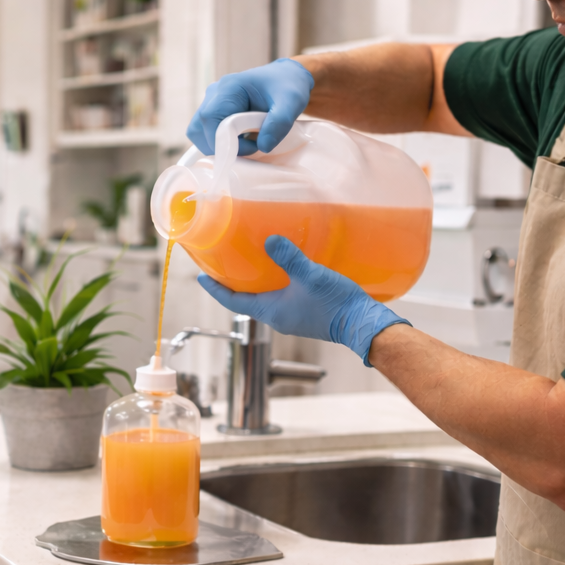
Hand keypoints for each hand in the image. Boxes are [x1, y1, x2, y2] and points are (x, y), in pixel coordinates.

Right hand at [186, 59, 315, 155]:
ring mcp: (212, 103)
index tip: (253, 147)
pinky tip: (242, 143)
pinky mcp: (215, 113)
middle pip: (199, 129)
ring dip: (218, 147)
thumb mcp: (291, 103)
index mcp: (229, 88)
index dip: (226, 140)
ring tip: (245, 146)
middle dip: (220, 147)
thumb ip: (279, 123)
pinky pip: (207, 134)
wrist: (287, 78)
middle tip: (249, 149)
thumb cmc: (288, 87)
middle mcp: (214, 94)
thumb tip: (263, 147)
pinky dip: (221, 144)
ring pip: (199, 134)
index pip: (210, 120)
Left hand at [197, 236, 408, 364]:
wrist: (363, 323)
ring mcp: (291, 317)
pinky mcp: (304, 313)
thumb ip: (289, 258)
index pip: (233, 300)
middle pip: (246, 299)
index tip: (201, 276)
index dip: (215, 289)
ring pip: (264, 298)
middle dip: (233, 282)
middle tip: (223, 263)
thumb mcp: (310, 276)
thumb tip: (270, 240)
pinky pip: (280, 297)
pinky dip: (273, 283)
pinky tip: (281, 268)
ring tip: (248, 262)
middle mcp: (277, 317)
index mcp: (271, 312)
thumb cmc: (336, 305)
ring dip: (254, 282)